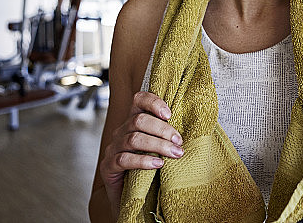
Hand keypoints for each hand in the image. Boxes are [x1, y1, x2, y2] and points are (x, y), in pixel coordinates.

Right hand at [100, 91, 183, 213]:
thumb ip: (170, 137)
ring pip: (133, 139)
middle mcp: (121, 132)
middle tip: (179, 142)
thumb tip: (195, 128)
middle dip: (162, 130)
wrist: (131, 201)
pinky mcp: (108, 167)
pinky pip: (123, 159)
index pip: (138, 100)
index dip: (153, 102)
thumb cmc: (150, 172)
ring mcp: (112, 149)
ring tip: (175, 154)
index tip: (170, 114)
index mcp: (133, 122)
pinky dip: (143, 161)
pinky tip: (158, 165)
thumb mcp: (161, 150)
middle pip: (138, 120)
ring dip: (158, 145)